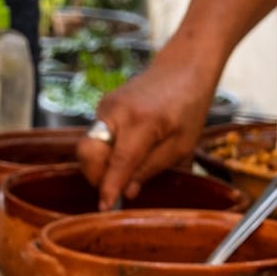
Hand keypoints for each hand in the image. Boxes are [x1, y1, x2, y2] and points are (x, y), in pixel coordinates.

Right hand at [78, 51, 220, 207]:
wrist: (182, 69)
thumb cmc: (188, 107)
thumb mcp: (181, 145)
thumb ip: (152, 168)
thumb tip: (127, 191)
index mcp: (143, 121)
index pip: (118, 161)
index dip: (109, 186)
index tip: (104, 206)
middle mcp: (117, 111)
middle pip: (88, 152)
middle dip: (95, 176)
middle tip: (114, 190)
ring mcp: (106, 105)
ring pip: (88, 145)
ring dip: (100, 164)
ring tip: (126, 170)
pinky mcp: (103, 105)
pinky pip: (95, 135)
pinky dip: (104, 150)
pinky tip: (126, 151)